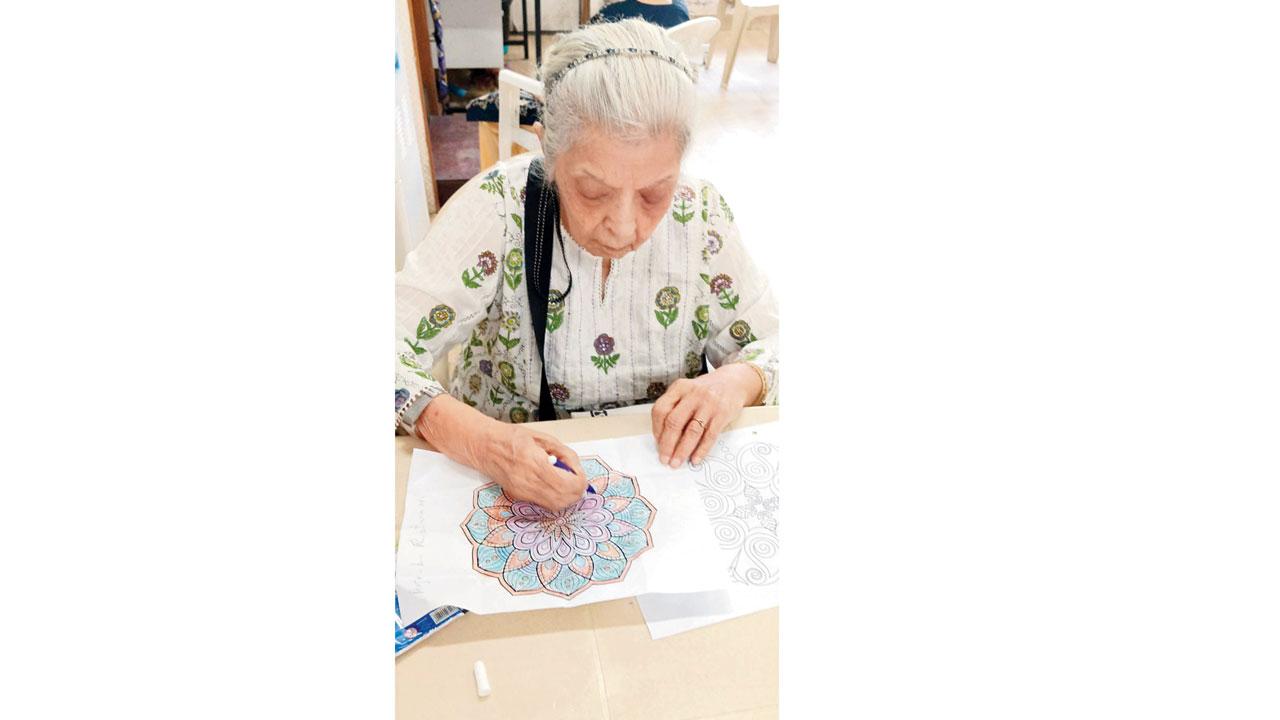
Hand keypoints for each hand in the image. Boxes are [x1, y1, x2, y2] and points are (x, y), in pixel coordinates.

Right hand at [473, 423, 588, 511]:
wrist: (484, 446)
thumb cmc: (510, 438)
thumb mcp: (543, 438)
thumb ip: (564, 453)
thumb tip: (576, 468)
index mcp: (534, 463)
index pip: (567, 484)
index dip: (580, 481)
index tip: (580, 473)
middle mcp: (527, 482)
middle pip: (563, 499)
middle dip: (576, 491)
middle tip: (578, 479)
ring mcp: (522, 492)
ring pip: (555, 505)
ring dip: (567, 497)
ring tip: (568, 482)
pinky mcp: (519, 497)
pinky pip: (544, 504)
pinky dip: (556, 498)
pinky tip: (555, 485)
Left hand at [651, 363, 761, 468]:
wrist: (734, 382)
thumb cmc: (705, 391)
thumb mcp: (687, 391)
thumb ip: (674, 408)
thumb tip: (663, 438)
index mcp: (679, 388)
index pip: (661, 409)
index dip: (656, 429)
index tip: (657, 444)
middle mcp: (693, 394)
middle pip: (674, 422)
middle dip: (667, 444)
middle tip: (664, 459)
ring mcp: (709, 404)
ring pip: (692, 431)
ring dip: (682, 450)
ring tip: (676, 462)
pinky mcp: (722, 414)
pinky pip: (710, 435)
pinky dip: (701, 450)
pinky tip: (695, 459)